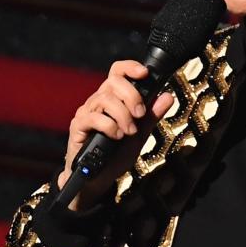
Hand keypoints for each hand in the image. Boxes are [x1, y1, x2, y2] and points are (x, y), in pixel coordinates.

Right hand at [60, 60, 174, 209]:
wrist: (99, 179)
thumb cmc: (116, 154)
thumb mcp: (140, 134)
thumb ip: (151, 116)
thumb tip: (167, 96)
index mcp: (113, 99)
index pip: (117, 72)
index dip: (130, 67)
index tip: (145, 73)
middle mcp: (97, 101)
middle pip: (113, 82)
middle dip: (132, 96)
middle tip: (140, 115)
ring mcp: (86, 112)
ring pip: (105, 99)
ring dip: (123, 115)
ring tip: (130, 132)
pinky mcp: (78, 127)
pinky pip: (93, 117)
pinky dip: (109, 126)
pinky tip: (117, 136)